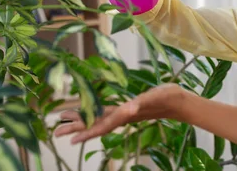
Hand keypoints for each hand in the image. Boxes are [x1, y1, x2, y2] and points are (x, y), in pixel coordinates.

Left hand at [54, 84, 184, 143]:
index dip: (87, 132)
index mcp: (126, 114)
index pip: (103, 125)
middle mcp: (123, 116)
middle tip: (57, 132)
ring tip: (65, 122)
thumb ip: (143, 102)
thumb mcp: (156, 97)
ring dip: (82, 122)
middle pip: (96, 124)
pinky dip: (95, 114)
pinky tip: (89, 114)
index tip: (71, 139)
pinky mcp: (128, 109)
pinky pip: (107, 113)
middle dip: (77, 128)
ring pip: (99, 120)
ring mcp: (124, 113)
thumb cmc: (169, 97)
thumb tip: (131, 108)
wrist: (179, 102)